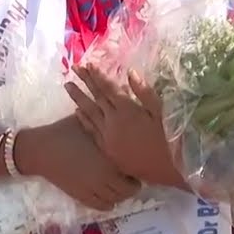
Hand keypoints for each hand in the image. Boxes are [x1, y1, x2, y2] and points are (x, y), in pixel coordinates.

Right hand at [16, 117, 139, 210]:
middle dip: (132, 184)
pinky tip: (108, 195)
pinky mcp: (82, 196)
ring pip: (117, 199)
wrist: (41, 149)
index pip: (133, 169)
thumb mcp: (87, 121)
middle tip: (130, 177)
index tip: (135, 163)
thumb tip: (117, 114)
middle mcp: (105, 175)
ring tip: (118, 185)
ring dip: (121, 195)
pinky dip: (108, 203)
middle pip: (129, 189)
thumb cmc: (65, 131)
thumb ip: (104, 121)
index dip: (137, 167)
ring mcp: (94, 188)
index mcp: (109, 155)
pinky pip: (102, 206)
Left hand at [68, 66, 179, 185]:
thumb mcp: (160, 112)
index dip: (98, 75)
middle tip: (74, 68)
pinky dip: (83, 119)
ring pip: (89, 112)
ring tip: (67, 85)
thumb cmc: (166, 138)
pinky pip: (90, 130)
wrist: (164, 170)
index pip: (108, 88)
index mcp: (127, 109)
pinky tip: (76, 111)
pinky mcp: (106, 148)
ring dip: (78, 98)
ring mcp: (107, 135)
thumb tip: (130, 72)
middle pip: (96, 97)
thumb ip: (144, 92)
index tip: (89, 64)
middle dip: (85, 81)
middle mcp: (113, 120)